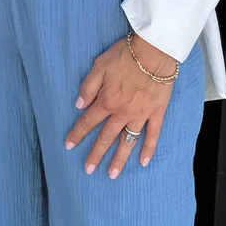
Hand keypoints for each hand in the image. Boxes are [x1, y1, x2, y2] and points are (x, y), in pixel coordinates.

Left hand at [65, 32, 177, 177]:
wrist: (155, 51)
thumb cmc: (126, 55)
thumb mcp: (100, 66)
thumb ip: (88, 87)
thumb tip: (79, 105)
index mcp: (106, 101)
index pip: (88, 122)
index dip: (77, 134)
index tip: (69, 145)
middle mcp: (122, 113)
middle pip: (106, 137)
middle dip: (95, 154)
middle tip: (88, 169)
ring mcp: (141, 115)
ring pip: (127, 141)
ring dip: (119, 159)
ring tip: (112, 174)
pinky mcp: (157, 112)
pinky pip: (152, 135)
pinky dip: (148, 149)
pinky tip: (143, 162)